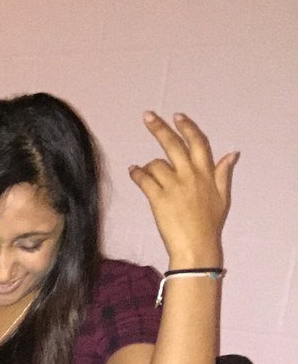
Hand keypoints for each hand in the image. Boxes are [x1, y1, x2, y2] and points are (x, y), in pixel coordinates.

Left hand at [129, 111, 237, 264]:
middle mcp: (190, 175)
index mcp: (206, 173)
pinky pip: (144, 180)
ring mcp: (173, 186)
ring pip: (156, 164)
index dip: (187, 127)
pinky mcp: (158, 199)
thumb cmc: (209, 225)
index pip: (197, 142)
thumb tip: (231, 153)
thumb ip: (223, 173)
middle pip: (173, 145)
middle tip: (147, 116)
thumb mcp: (223, 197)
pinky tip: (132, 172)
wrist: (196, 247)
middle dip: (159, 128)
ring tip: (143, 171)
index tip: (177, 116)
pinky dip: (136, 174)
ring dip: (148, 165)